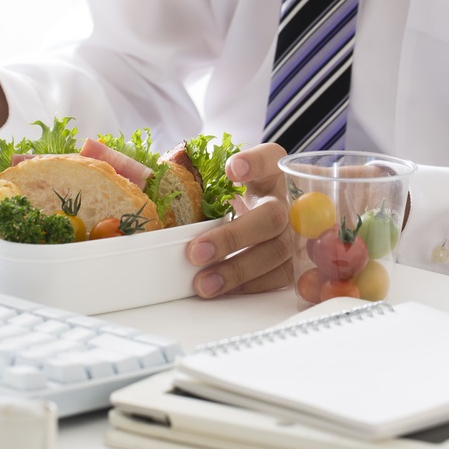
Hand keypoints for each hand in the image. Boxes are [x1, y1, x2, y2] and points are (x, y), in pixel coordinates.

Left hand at [186, 142, 292, 297]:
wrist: (272, 207)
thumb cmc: (242, 190)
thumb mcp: (228, 175)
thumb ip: (202, 174)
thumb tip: (148, 182)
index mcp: (274, 169)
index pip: (269, 159)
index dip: (253, 164)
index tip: (231, 170)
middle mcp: (291, 199)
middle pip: (271, 217)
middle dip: (231, 238)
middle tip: (195, 252)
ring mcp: (299, 231)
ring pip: (276, 252)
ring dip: (237, 270)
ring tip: (203, 283)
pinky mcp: (297, 259)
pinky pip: (278, 276)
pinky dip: (248, 285)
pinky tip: (222, 289)